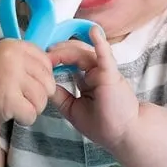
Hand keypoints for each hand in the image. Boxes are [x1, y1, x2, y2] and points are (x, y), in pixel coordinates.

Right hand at [0, 39, 55, 125]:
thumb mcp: (8, 58)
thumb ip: (30, 59)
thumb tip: (58, 62)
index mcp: (14, 46)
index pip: (46, 61)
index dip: (43, 76)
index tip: (30, 82)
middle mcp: (12, 58)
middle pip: (48, 81)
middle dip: (42, 94)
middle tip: (26, 98)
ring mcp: (8, 78)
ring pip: (42, 98)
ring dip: (34, 107)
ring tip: (20, 105)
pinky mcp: (6, 100)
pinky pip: (31, 113)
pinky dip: (26, 118)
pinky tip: (13, 114)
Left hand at [48, 26, 138, 150]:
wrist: (124, 135)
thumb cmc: (104, 124)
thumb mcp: (74, 109)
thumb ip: (61, 96)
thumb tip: (45, 86)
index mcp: (88, 78)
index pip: (71, 61)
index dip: (57, 58)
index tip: (42, 59)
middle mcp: (96, 71)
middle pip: (76, 53)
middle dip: (59, 51)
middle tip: (44, 53)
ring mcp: (104, 70)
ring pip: (84, 52)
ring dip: (68, 49)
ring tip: (54, 49)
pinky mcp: (111, 74)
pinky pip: (105, 56)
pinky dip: (100, 43)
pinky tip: (94, 31)